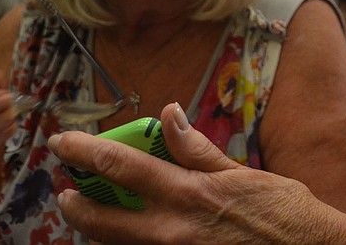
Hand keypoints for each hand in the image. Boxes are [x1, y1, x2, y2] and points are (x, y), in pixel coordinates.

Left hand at [48, 103, 345, 244]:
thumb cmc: (283, 212)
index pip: (122, 166)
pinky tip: (136, 232)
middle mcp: (172, 232)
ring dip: (99, 228)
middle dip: (75, 203)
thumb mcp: (241, 173)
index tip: (63, 142)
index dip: (85, 151)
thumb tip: (170, 114)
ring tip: (96, 213)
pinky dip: (131, 243)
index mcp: (189, 194)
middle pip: (101, 220)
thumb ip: (197, 149)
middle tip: (66, 191)